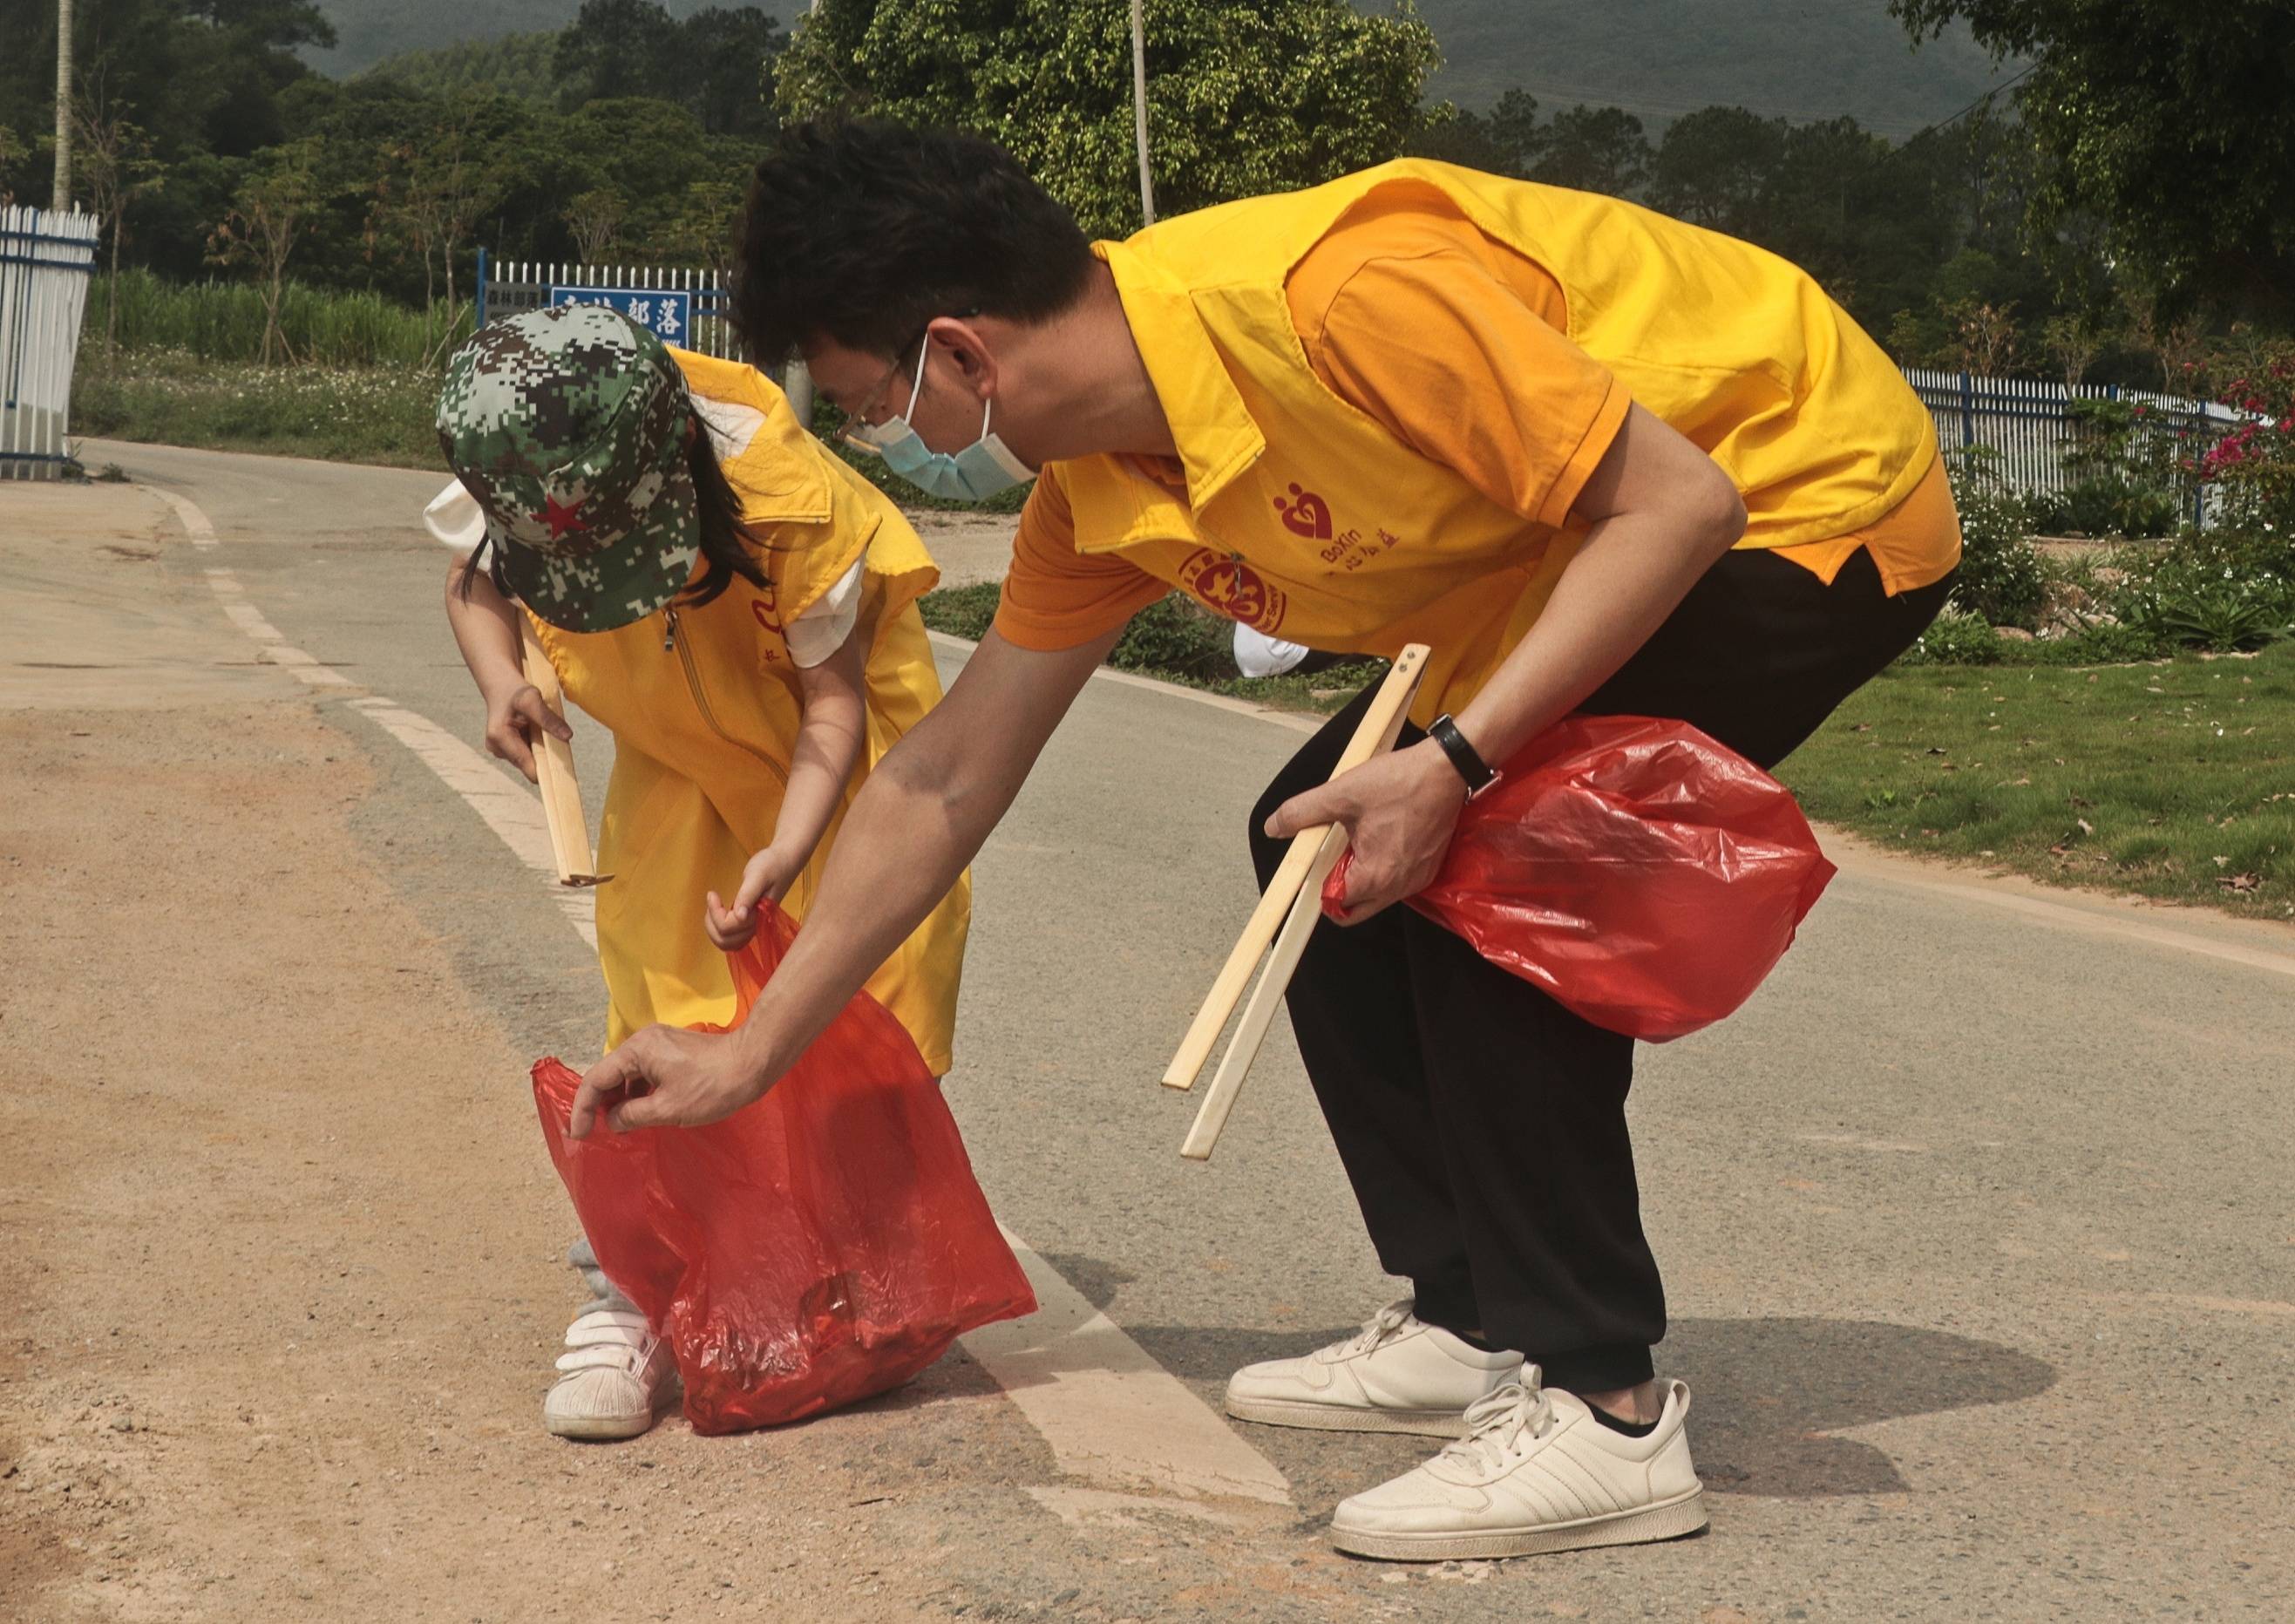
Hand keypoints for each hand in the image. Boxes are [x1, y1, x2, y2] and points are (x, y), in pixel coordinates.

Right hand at [481, 681, 571, 782]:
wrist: (502, 687)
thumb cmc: (516, 691)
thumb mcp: (532, 699)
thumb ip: (548, 718)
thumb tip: (568, 736)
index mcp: (499, 738)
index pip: (526, 765)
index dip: (546, 770)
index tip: (564, 771)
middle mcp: (496, 748)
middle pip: (529, 765)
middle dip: (544, 756)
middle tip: (553, 738)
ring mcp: (500, 751)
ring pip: (529, 761)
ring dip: (540, 750)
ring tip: (539, 731)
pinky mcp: (506, 750)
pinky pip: (527, 755)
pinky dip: (536, 747)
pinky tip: (535, 733)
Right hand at [568, 1022, 769, 1137]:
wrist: (753, 1063)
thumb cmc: (712, 1086)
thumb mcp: (668, 1109)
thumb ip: (631, 1116)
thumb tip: (612, 1120)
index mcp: (637, 1050)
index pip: (596, 1079)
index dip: (583, 1109)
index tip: (580, 1135)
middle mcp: (643, 1040)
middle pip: (609, 1074)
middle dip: (599, 1104)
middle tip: (594, 1133)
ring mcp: (659, 1043)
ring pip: (627, 1074)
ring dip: (620, 1100)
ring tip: (617, 1127)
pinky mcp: (672, 1050)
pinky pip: (644, 1072)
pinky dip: (637, 1092)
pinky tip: (639, 1113)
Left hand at [703, 846, 802, 949]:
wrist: (785, 862)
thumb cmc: (772, 865)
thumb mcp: (758, 875)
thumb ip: (748, 895)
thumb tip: (739, 916)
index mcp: (758, 916)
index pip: (728, 927)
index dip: (715, 912)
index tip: (713, 893)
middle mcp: (756, 925)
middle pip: (725, 941)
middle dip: (712, 924)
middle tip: (713, 901)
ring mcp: (753, 926)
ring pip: (727, 943)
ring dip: (714, 929)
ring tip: (714, 907)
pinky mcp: (750, 922)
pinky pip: (732, 937)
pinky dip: (720, 929)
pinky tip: (720, 912)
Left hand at [1265, 739, 1466, 923]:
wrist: (1446, 770)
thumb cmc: (1401, 782)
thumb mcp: (1342, 793)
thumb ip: (1303, 812)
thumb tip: (1275, 826)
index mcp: (1376, 876)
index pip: (1335, 906)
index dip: (1319, 885)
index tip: (1316, 862)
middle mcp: (1399, 887)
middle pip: (1356, 910)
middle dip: (1338, 889)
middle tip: (1334, 854)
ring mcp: (1416, 880)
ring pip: (1376, 897)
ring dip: (1360, 877)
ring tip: (1359, 838)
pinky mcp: (1427, 869)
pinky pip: (1396, 883)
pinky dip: (1381, 869)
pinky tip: (1380, 837)